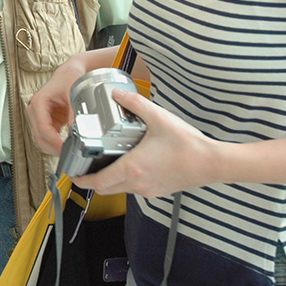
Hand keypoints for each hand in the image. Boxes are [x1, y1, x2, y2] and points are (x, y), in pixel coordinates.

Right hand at [25, 57, 93, 154]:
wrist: (69, 73)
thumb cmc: (69, 78)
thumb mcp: (74, 93)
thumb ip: (75, 112)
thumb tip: (78, 131)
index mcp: (39, 102)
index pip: (42, 128)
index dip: (53, 141)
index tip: (65, 148)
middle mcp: (35, 110)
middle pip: (39, 137)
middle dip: (53, 147)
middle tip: (69, 153)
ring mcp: (39, 117)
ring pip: (41, 140)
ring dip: (53, 147)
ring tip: (68, 150)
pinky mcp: (46, 121)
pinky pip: (47, 138)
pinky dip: (56, 143)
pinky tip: (67, 144)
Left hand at [72, 90, 220, 197]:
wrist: (212, 164)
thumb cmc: (188, 145)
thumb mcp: (158, 118)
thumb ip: (135, 103)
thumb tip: (117, 94)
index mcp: (132, 168)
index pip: (97, 182)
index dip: (81, 179)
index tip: (72, 173)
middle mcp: (137, 184)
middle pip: (105, 188)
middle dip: (93, 180)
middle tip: (86, 166)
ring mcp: (148, 190)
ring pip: (121, 189)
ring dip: (111, 179)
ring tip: (108, 160)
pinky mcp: (158, 191)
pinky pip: (136, 188)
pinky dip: (128, 179)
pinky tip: (133, 163)